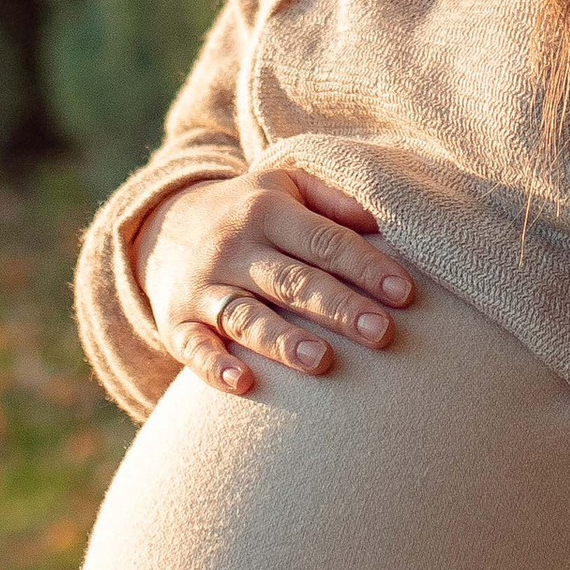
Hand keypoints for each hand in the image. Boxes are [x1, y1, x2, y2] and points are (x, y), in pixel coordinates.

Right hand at [136, 161, 415, 396]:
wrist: (165, 225)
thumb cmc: (250, 211)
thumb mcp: (288, 187)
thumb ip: (335, 202)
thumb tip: (389, 223)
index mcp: (267, 211)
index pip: (325, 241)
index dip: (365, 266)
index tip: (404, 293)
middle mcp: (234, 248)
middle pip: (292, 281)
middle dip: (337, 308)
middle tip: (380, 332)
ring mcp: (203, 287)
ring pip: (246, 316)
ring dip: (282, 341)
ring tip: (321, 361)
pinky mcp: (177, 323)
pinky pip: (193, 346)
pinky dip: (214, 365)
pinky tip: (242, 383)